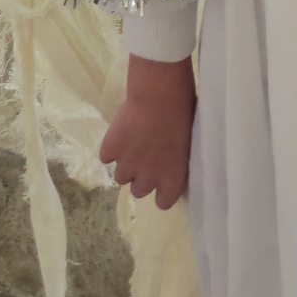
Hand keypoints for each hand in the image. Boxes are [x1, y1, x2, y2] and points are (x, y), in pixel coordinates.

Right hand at [100, 53, 195, 210]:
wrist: (159, 95)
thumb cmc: (184, 112)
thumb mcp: (190, 141)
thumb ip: (178, 159)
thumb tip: (173, 160)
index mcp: (172, 179)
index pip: (164, 202)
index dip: (162, 192)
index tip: (162, 180)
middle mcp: (147, 179)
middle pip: (138, 192)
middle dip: (140, 176)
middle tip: (145, 156)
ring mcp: (125, 166)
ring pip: (120, 177)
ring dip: (125, 163)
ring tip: (132, 143)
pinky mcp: (109, 150)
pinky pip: (106, 156)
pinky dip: (111, 147)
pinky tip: (120, 134)